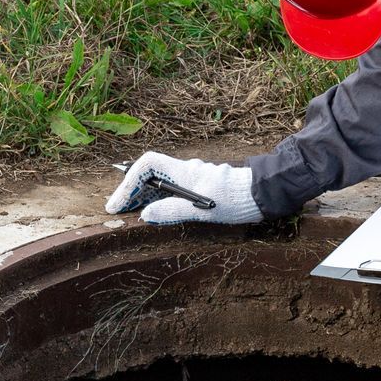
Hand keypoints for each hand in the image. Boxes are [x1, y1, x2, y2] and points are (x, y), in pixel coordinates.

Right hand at [104, 151, 263, 225]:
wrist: (262, 194)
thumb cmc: (235, 200)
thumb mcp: (202, 210)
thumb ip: (172, 210)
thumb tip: (145, 214)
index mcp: (183, 172)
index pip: (146, 166)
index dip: (128, 182)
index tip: (119, 203)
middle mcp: (186, 171)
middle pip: (149, 174)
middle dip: (131, 190)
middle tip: (119, 210)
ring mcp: (193, 178)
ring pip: (160, 182)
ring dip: (144, 195)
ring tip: (132, 212)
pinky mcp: (201, 186)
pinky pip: (172, 189)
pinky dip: (159, 198)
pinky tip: (158, 211)